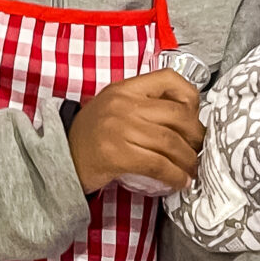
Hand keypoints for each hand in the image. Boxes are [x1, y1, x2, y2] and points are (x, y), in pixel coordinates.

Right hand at [65, 69, 203, 195]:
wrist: (61, 158)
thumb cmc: (92, 135)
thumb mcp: (115, 108)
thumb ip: (144, 105)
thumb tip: (187, 118)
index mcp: (125, 88)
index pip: (169, 79)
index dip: (191, 98)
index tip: (195, 117)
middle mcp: (123, 104)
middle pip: (177, 115)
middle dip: (196, 136)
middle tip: (198, 149)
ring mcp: (119, 129)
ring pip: (171, 143)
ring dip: (188, 161)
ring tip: (191, 170)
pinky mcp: (117, 154)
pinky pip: (158, 164)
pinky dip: (174, 176)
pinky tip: (179, 181)